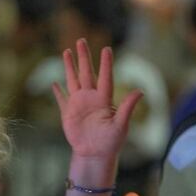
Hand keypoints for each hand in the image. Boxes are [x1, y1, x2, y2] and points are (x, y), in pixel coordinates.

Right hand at [52, 39, 142, 159]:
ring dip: (69, 66)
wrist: (95, 155)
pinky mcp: (67, 113)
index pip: (105, 77)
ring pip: (73, 80)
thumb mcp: (121, 125)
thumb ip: (128, 107)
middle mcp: (91, 98)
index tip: (106, 49)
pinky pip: (62, 99)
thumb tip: (141, 91)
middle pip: (86, 72)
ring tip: (67, 51)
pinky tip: (54, 83)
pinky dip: (57, 91)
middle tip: (81, 40)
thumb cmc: (111, 142)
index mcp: (104, 99)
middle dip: (83, 57)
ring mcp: (78, 104)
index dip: (105, 63)